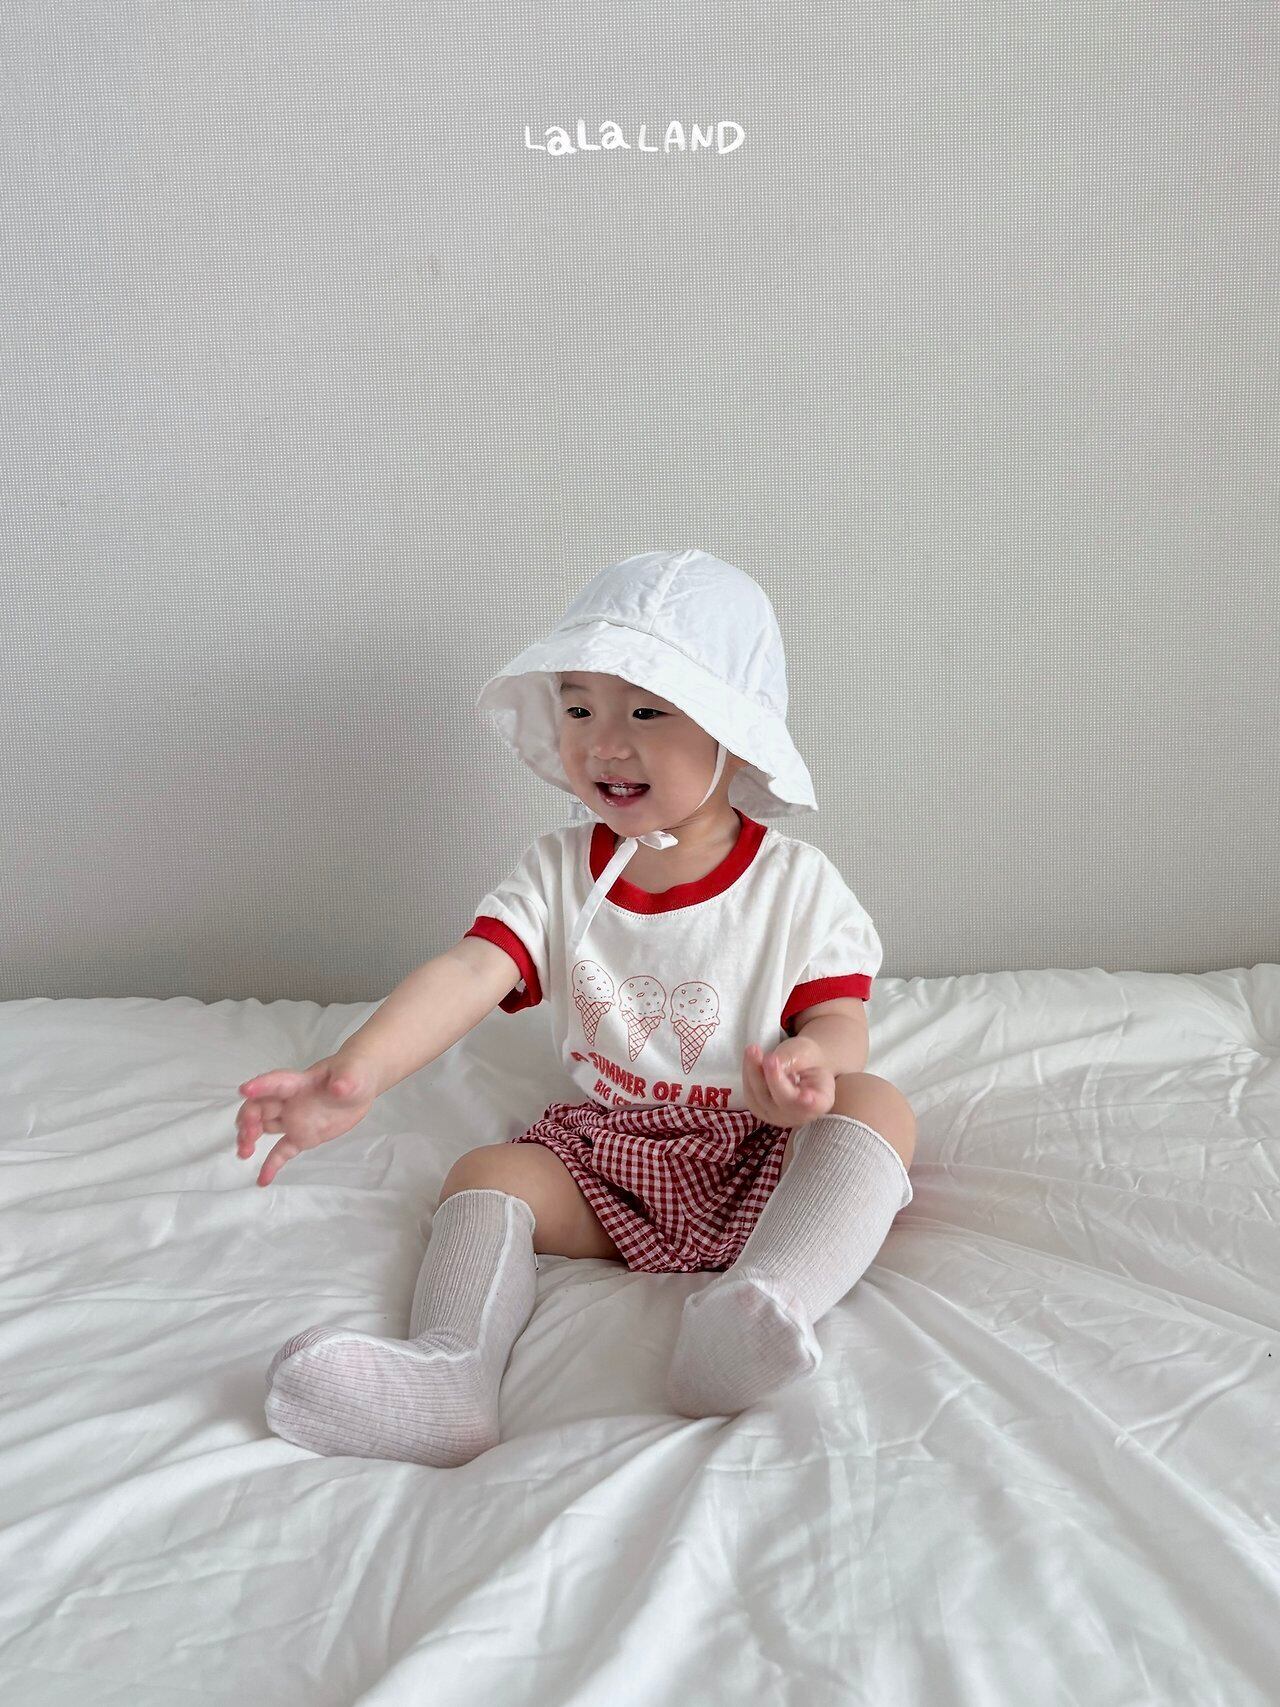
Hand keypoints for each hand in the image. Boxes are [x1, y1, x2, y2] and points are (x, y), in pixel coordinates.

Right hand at [234, 1054, 377, 1187]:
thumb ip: (344, 1080)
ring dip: (249, 1139)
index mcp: (299, 1082)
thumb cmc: (352, 1073)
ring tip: (244, 1153)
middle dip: (249, 1118)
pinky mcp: (301, 1137)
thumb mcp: (352, 1073)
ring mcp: (293, 1120)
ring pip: (263, 1128)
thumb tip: (339, 1087)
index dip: (260, 1085)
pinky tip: (262, 1180)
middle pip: (261, 1107)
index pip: (276, 1082)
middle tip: (249, 1132)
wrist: (359, 1086)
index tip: (244, 1090)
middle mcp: (289, 1101)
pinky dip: (271, 1165)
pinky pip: (282, 1151)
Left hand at [742, 1035, 835, 1128]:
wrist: (799, 1066)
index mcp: (820, 1102)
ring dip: (753, 1072)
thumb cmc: (806, 1059)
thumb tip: (771, 1064)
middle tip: (762, 1052)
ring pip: (761, 1099)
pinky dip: (748, 1074)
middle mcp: (799, 1116)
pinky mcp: (760, 1110)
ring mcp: (778, 1117)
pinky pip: (750, 1094)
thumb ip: (790, 1060)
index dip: (807, 1102)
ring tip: (753, 1050)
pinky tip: (751, 1057)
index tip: (806, 1096)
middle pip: (782, 1101)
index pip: (811, 1104)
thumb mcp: (804, 1052)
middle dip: (771, 1076)